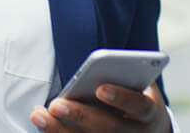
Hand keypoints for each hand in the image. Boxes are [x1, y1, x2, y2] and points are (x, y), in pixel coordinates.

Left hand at [30, 82, 171, 131]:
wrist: (151, 131)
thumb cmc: (136, 98)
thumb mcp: (138, 85)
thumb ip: (124, 75)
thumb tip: (99, 63)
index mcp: (148, 112)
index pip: (137, 105)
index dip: (121, 97)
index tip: (100, 88)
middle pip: (109, 128)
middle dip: (80, 116)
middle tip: (56, 104)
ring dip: (60, 130)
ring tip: (38, 115)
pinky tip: (44, 125)